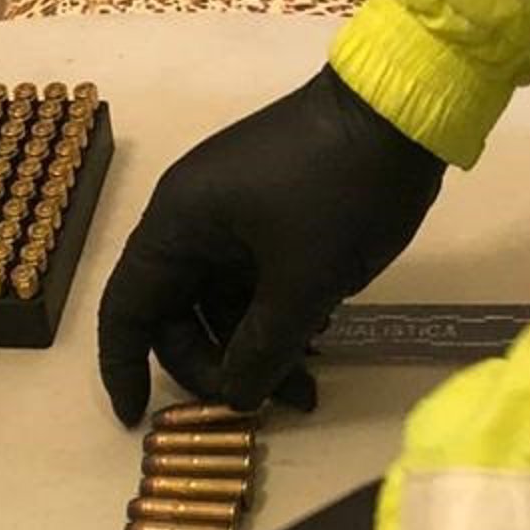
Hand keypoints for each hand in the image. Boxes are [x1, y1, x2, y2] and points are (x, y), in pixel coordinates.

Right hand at [96, 69, 445, 424]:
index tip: (139, 420)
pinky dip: (276, 324)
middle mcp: (193, 222)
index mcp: (178, 224)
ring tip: (304, 390)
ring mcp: (234, 220)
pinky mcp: (272, 222)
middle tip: (259, 405)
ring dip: (255, 354)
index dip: (125, 369)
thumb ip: (262, 351)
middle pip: (177, 318)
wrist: (404, 110)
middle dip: (213, 369)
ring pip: (223, 309)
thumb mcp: (303, 284)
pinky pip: (256, 288)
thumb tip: (236, 401)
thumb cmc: (341, 189)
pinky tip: (314, 347)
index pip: (127, 309)